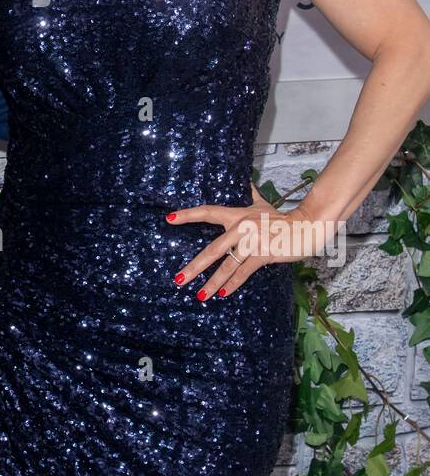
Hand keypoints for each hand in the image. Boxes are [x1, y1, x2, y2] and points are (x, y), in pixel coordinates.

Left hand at [168, 182, 324, 300]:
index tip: (169, 219)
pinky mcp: (263, 253)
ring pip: (227, 265)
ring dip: (213, 282)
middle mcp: (241, 227)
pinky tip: (222, 294)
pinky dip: (233, 283)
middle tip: (179, 279)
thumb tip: (247, 180)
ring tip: (200, 294)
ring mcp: (252, 241)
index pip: (208, 212)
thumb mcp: (263, 204)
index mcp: (237, 214)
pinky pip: (244, 271)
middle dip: (194, 266)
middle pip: (213, 249)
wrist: (306, 226)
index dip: (188, 215)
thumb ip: (251, 193)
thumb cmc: (282, 218)